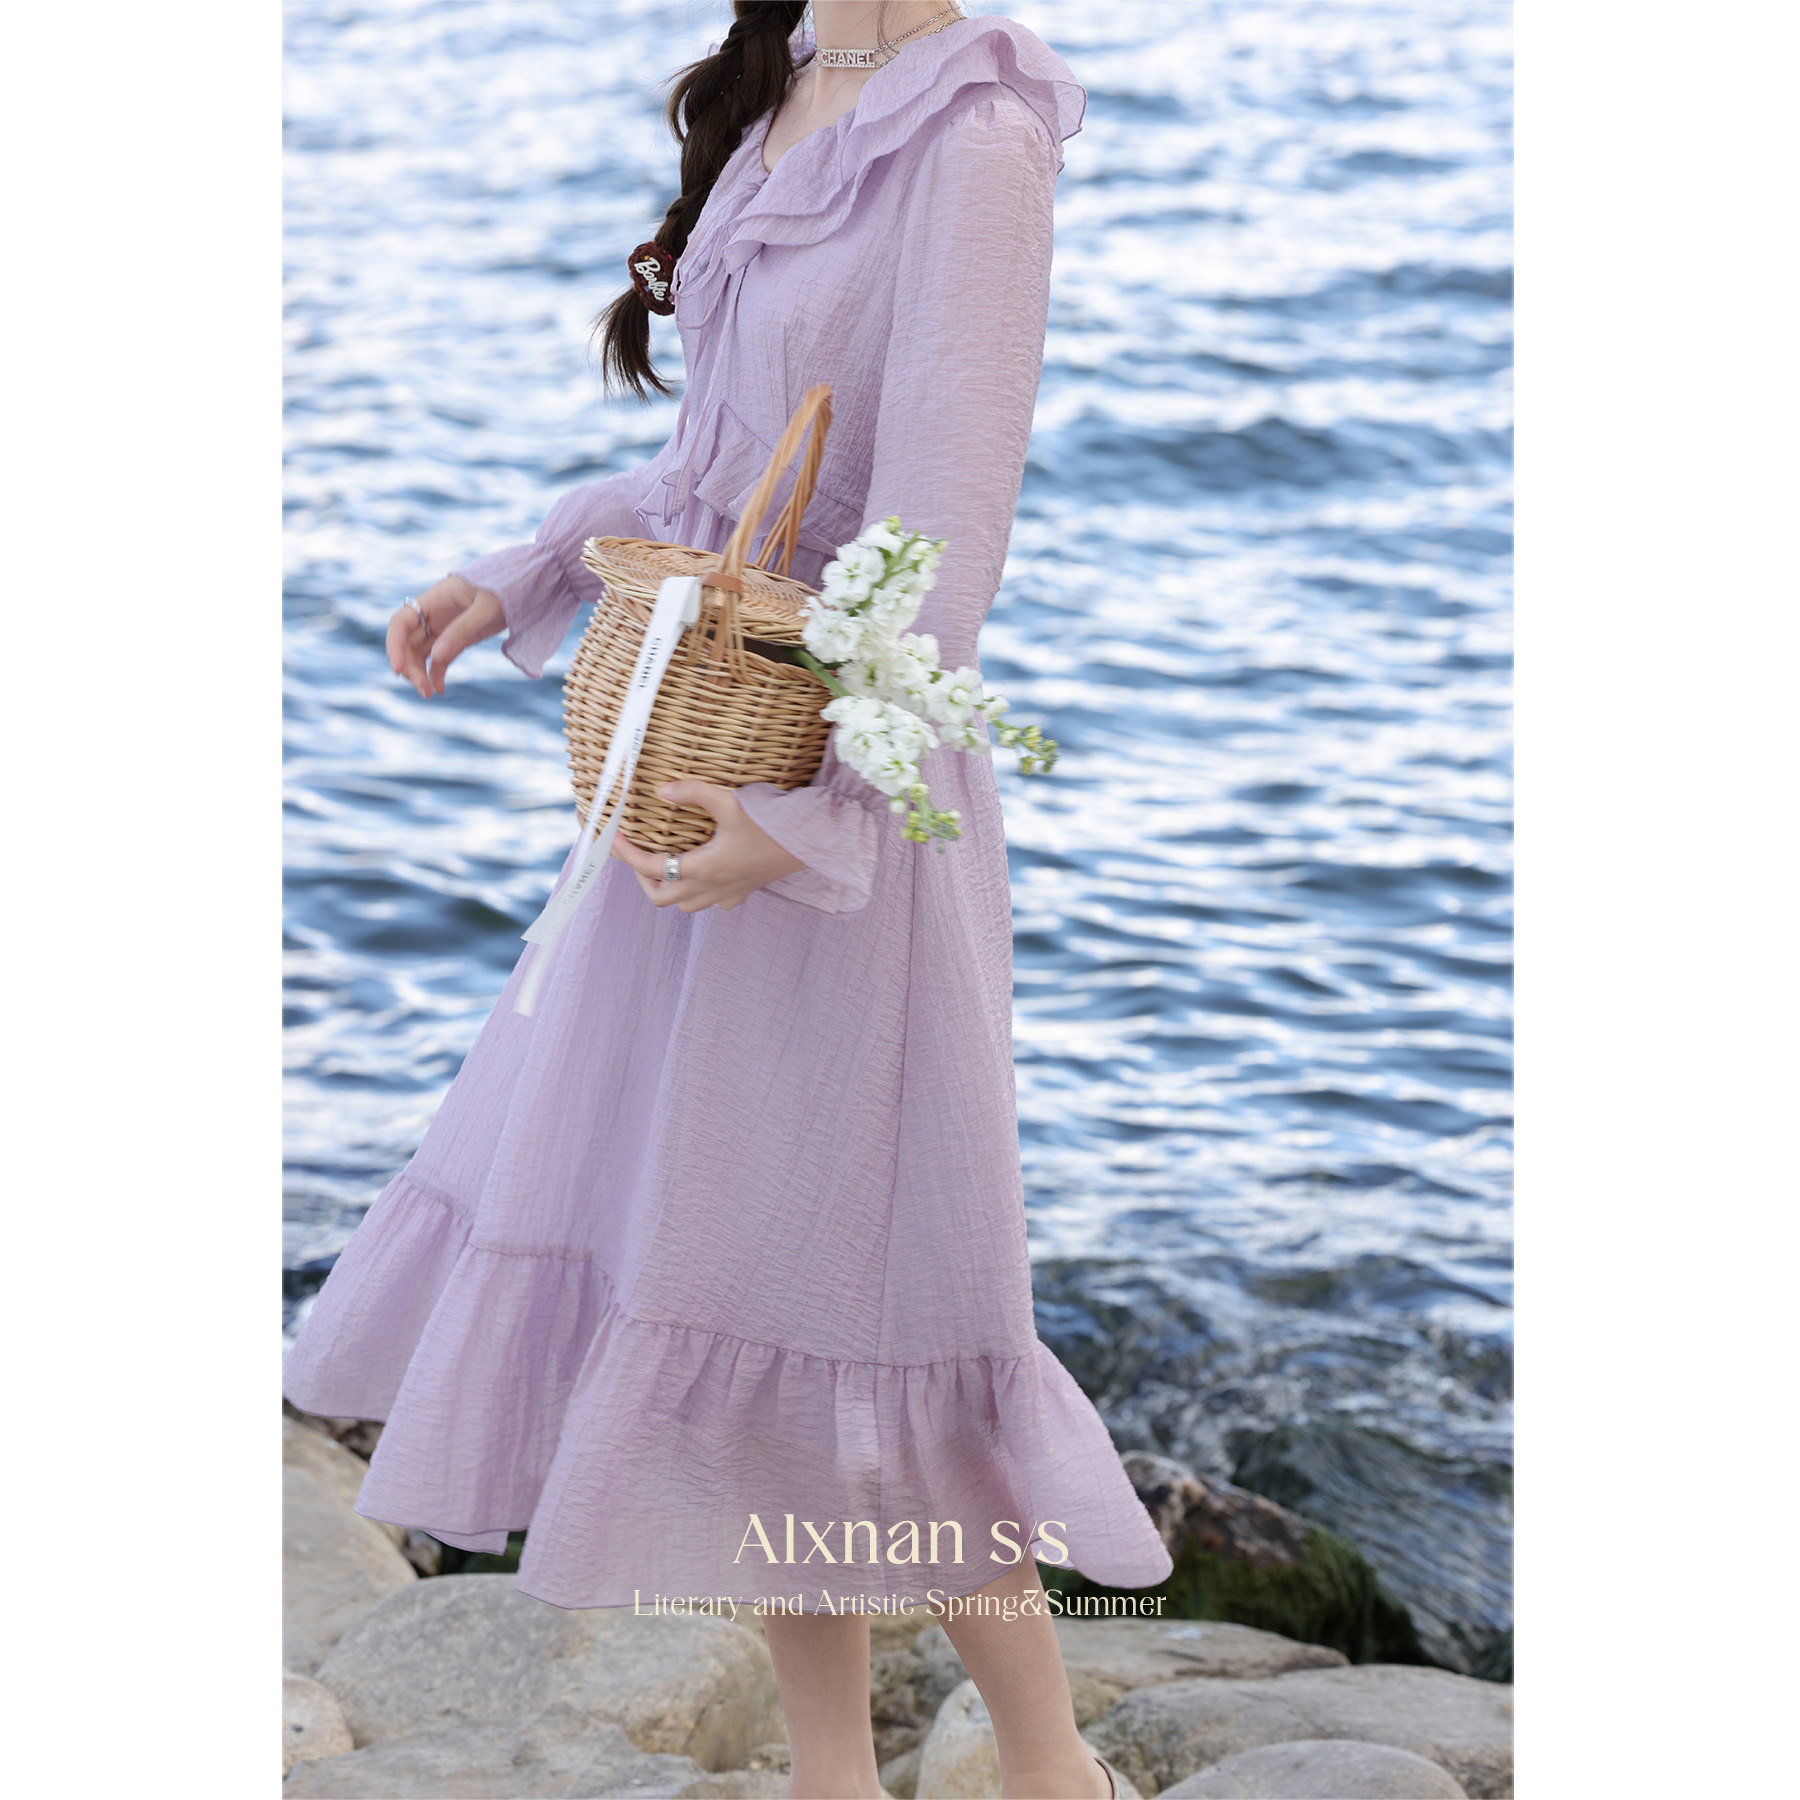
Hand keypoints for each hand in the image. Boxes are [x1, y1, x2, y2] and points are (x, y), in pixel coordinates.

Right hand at [386, 574, 507, 697]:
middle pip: (408, 642)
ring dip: (420, 673)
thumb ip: (462, 630)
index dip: (394, 645)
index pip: (401, 622)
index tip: (398, 669)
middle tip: (423, 690)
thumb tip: (437, 656)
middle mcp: (434, 613)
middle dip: (410, 666)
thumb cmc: (506, 589)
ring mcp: (444, 626)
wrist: (527, 586)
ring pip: (421, 652)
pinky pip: (440, 658)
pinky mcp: (458, 639)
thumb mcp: (487, 609)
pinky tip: (439, 689)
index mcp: (435, 599)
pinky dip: (436, 673)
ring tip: (429, 694)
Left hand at [611, 780, 806, 912]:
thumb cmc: (774, 822)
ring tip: (665, 863)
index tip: (611, 838)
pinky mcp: (746, 890)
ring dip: (669, 888)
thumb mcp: (730, 801)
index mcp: (703, 867)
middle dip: (642, 878)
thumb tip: (661, 790)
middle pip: (661, 898)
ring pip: (685, 905)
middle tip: (638, 853)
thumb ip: (693, 793)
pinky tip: (705, 873)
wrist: (814, 841)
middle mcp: (713, 887)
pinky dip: (700, 892)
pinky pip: (715, 902)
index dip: (625, 854)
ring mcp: (730, 893)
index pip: (649, 867)